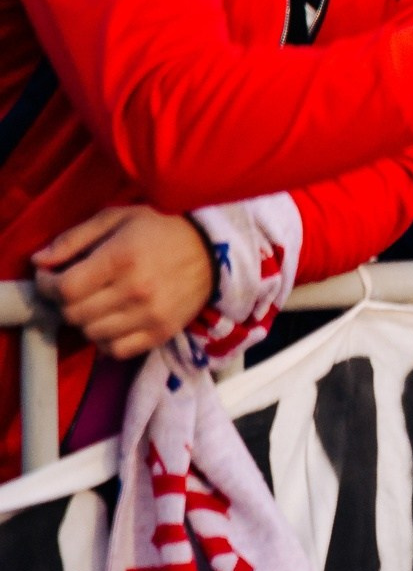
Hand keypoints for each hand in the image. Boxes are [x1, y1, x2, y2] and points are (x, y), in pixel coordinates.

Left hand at [31, 207, 215, 359]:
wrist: (215, 248)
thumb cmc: (162, 228)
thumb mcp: (118, 219)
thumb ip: (74, 238)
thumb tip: (39, 261)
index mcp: (122, 258)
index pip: (66, 289)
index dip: (48, 286)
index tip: (51, 278)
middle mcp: (136, 290)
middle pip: (75, 314)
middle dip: (65, 303)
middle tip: (74, 291)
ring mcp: (150, 315)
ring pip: (92, 334)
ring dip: (86, 322)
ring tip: (95, 305)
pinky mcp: (162, 332)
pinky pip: (116, 351)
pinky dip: (106, 341)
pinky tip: (111, 323)